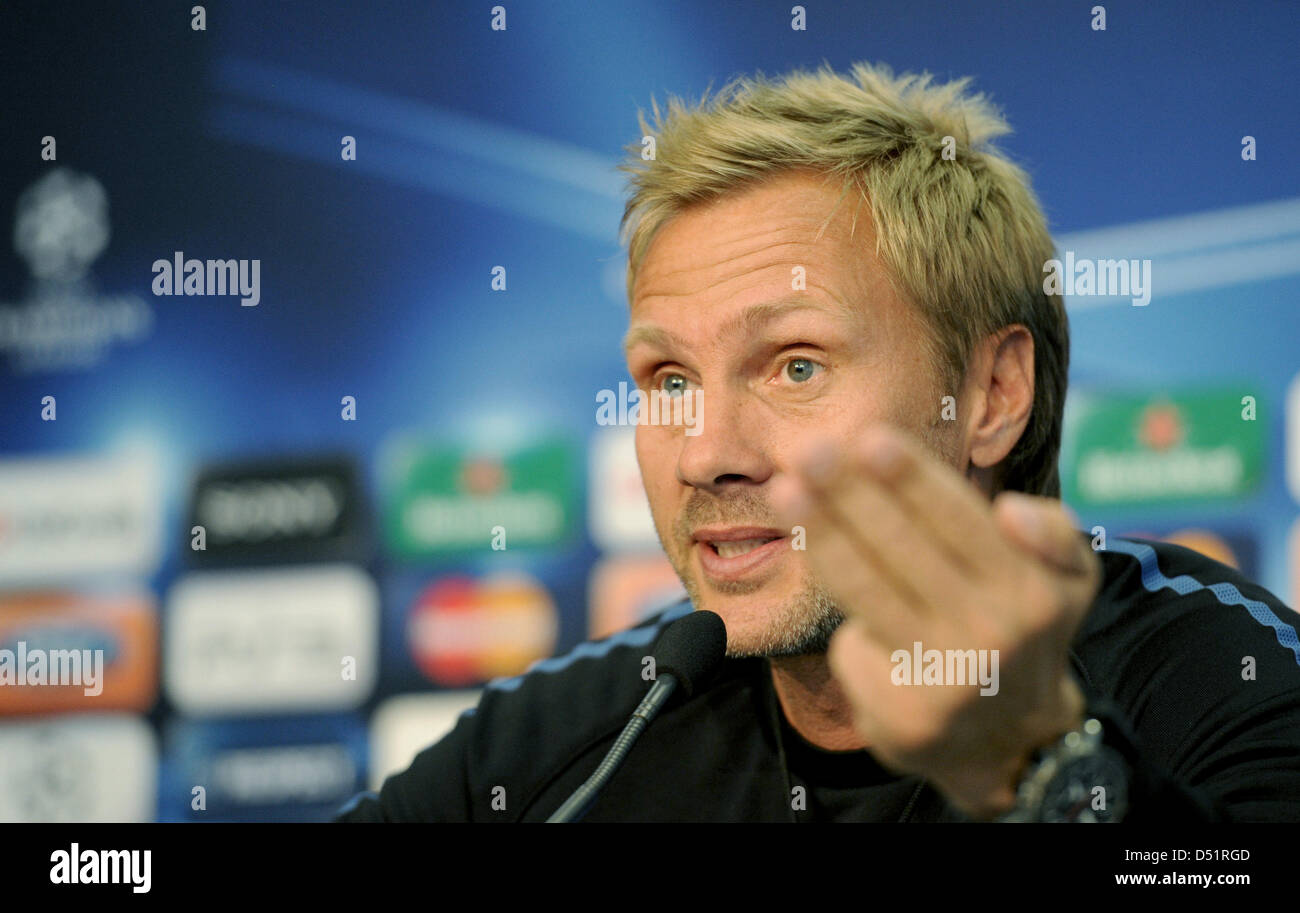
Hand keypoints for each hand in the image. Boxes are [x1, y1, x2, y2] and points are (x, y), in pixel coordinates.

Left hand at [771, 423, 1100, 818]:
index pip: (959, 522)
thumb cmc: (1021, 626)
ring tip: (787, 490)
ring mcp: (943, 681)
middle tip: (810, 452)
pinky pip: (852, 648)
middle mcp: (990, 636)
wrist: (1008, 738)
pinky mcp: (900, 717)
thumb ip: (1056, 532)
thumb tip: (1012, 509)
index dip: (911, 479)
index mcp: (1031, 592)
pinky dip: (844, 617)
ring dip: (821, 535)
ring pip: (865, 591)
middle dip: (850, 495)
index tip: (868, 439)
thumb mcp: (1069, 579)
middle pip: (901, 550)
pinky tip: (838, 589)